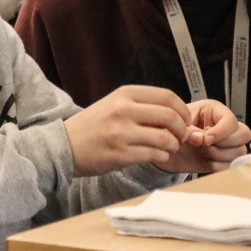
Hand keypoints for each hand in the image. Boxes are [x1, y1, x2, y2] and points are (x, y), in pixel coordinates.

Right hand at [64, 86, 191, 176]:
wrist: (65, 146)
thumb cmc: (94, 126)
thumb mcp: (114, 104)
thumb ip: (142, 106)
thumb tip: (176, 114)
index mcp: (125, 94)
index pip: (167, 97)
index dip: (183, 110)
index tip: (185, 119)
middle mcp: (124, 110)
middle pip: (170, 116)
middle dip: (182, 129)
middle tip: (181, 136)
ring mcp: (121, 133)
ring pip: (165, 138)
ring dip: (173, 145)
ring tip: (170, 147)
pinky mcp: (120, 154)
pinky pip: (154, 155)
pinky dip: (163, 156)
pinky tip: (159, 155)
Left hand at [158, 100, 250, 174]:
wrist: (163, 148)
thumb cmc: (170, 129)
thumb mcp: (176, 124)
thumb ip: (189, 129)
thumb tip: (201, 139)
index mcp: (215, 111)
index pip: (231, 120)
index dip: (221, 132)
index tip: (206, 139)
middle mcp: (224, 126)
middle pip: (244, 134)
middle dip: (224, 143)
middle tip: (205, 145)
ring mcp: (226, 144)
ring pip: (240, 151)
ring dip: (220, 155)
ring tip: (202, 152)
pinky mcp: (223, 159)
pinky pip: (231, 165)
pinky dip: (218, 166)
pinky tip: (205, 161)